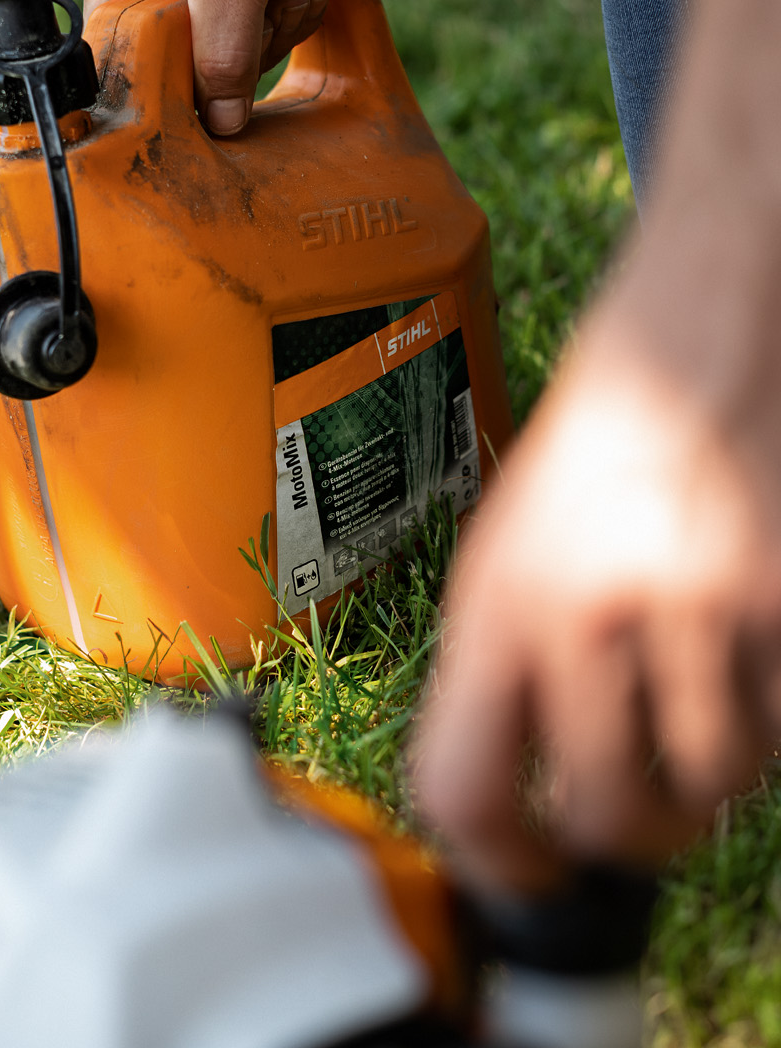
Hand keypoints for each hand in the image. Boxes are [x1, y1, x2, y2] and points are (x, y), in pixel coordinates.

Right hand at [84, 0, 348, 134]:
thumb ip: (223, 58)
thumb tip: (221, 126)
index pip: (128, 67)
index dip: (171, 89)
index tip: (215, 88)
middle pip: (185, 69)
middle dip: (242, 53)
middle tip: (267, 14)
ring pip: (228, 53)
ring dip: (273, 33)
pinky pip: (255, 29)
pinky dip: (285, 16)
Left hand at [412, 235, 780, 893]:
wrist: (699, 341)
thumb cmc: (598, 453)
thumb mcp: (512, 548)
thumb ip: (510, 676)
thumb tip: (525, 815)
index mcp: (497, 598)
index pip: (460, 789)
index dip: (497, 861)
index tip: (533, 870)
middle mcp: (590, 612)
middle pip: (605, 818)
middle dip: (628, 831)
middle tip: (642, 802)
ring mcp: (700, 611)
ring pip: (715, 787)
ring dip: (711, 764)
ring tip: (701, 681)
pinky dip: (774, 714)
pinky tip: (750, 642)